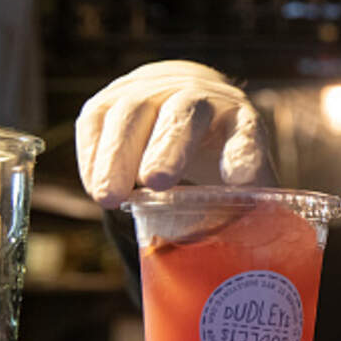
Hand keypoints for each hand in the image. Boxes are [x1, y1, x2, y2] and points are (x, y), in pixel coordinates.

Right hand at [75, 60, 275, 208]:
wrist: (181, 96)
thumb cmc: (215, 150)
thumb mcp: (240, 173)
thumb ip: (244, 206)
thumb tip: (244, 250)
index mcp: (239, 117)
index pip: (246, 130)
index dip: (244, 152)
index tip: (240, 180)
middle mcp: (198, 96)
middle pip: (185, 114)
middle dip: (170, 147)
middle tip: (157, 182)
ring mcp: (151, 91)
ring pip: (134, 113)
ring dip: (119, 155)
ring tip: (110, 198)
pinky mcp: (111, 99)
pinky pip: (97, 120)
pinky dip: (94, 154)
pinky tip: (95, 186)